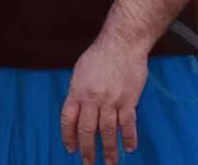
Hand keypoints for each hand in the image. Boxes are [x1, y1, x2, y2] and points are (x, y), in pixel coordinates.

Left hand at [61, 36, 146, 163]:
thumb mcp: (80, 71)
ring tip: (110, 163)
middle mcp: (92, 98)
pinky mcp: (129, 101)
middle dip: (87, 149)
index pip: (68, 118)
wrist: (122, 44)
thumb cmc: (99, 55)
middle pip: (87, 129)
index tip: (70, 149)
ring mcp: (111, 101)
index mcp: (77, 91)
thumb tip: (77, 109)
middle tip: (89, 163)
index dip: (68, 135)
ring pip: (108, 131)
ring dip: (109, 149)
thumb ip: (78, 91)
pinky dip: (129, 138)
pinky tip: (129, 148)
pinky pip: (128, 124)